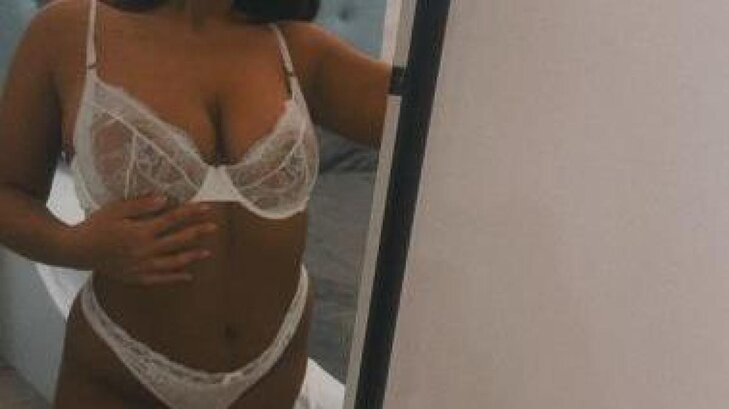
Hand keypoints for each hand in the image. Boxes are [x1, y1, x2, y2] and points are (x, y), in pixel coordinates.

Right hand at [68, 194, 216, 285]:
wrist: (77, 251)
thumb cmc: (96, 225)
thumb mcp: (116, 210)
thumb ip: (141, 205)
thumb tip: (165, 199)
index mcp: (141, 231)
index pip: (172, 220)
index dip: (191, 213)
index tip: (207, 208)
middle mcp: (145, 250)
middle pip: (178, 240)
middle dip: (198, 232)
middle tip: (215, 227)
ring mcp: (142, 266)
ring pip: (173, 262)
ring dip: (192, 256)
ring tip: (209, 252)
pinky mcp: (137, 277)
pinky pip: (161, 279)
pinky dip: (176, 278)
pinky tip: (189, 276)